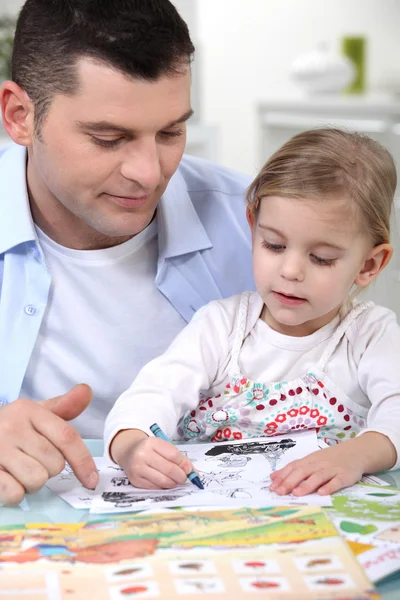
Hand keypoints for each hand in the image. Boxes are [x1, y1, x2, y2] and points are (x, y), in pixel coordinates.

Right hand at [0, 385, 98, 505]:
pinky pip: (14, 493)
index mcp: (28, 410)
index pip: (66, 436)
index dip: (83, 460)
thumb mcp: (32, 412)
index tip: (91, 480)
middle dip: (48, 469)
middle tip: (31, 460)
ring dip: (32, 483)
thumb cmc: (6, 425)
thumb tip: (87, 391)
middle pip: (54, 464)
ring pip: (37, 480)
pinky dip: (15, 493)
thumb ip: (62, 406)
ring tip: (18, 471)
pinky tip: (6, 480)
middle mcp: (12, 426)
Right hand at [111, 429, 194, 489]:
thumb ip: (180, 458)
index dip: (184, 464)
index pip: (173, 455)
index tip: (189, 469)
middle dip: (181, 476)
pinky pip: (156, 487)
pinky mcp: (135, 481)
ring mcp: (137, 469)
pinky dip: (164, 486)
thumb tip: (194, 473)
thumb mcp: (164, 447)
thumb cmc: (151, 449)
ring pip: (163, 481)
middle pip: (169, 469)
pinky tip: (165, 481)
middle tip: (184, 477)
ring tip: (175, 480)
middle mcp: (142, 455)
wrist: (129, 452)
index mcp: (151, 443)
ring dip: (174, 483)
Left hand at [269, 432, 396, 496]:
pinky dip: (329, 487)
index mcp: (309, 460)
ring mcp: (332, 469)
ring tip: (297, 493)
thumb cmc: (329, 458)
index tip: (272, 487)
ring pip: (318, 476)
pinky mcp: (345, 476)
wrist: (355, 452)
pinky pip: (337, 481)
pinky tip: (322, 493)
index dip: (283, 476)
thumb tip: (273, 477)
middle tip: (280, 492)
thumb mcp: (311, 461)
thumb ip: (293, 469)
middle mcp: (319, 464)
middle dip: (290, 482)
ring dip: (307, 485)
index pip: (293, 467)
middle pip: (303, 471)